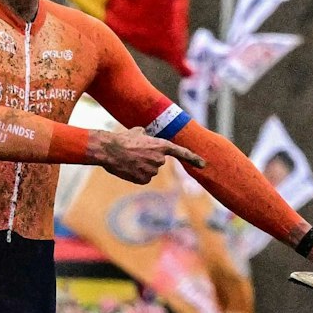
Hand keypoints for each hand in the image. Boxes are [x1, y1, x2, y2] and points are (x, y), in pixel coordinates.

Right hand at [89, 128, 204, 183]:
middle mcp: (160, 159)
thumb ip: (146, 136)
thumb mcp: (137, 132)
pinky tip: (128, 168)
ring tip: (129, 159)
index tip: (203, 164)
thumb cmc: (123, 139)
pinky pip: (143, 178)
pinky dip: (137, 174)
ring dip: (142, 166)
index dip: (193, 158)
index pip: (181, 152)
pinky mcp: (144, 180)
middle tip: (135, 152)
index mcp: (161, 146)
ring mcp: (152, 171)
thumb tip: (144, 135)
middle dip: (149, 158)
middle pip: (158, 161)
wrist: (109, 150)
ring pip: (150, 170)